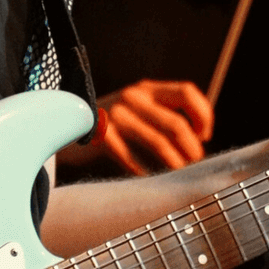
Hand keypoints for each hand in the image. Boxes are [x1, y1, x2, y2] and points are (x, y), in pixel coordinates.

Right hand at [88, 79, 213, 174]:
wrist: (64, 126)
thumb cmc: (112, 125)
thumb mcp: (138, 108)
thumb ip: (164, 115)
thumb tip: (199, 141)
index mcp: (147, 88)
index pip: (187, 92)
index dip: (203, 114)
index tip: (204, 136)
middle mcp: (134, 97)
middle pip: (176, 123)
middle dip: (191, 148)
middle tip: (195, 164)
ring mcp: (116, 115)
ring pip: (158, 142)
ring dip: (175, 163)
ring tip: (181, 175)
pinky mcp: (102, 135)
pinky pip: (132, 158)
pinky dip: (145, 172)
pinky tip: (152, 181)